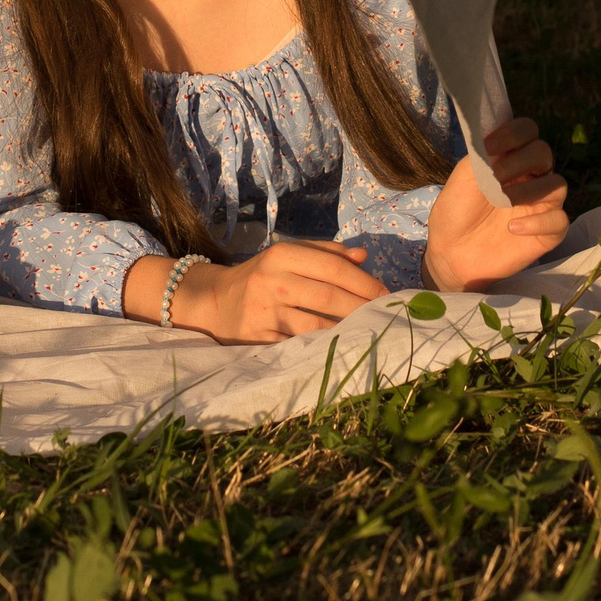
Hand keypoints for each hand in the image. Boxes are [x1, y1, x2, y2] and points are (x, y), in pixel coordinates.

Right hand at [168, 240, 388, 342]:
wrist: (214, 304)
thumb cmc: (260, 278)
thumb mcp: (286, 257)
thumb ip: (323, 253)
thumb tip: (363, 256)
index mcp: (282, 255)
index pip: (332, 267)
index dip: (363, 281)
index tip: (385, 293)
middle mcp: (273, 281)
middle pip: (329, 296)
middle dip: (362, 307)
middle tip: (385, 315)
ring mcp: (266, 312)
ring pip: (318, 324)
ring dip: (348, 329)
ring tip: (370, 331)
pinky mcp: (262, 338)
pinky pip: (302, 344)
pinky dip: (325, 347)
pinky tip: (342, 346)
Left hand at [423, 118, 570, 290]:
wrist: (451, 252)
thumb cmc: (456, 211)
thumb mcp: (463, 177)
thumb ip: (483, 156)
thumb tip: (501, 141)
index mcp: (510, 158)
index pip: (527, 131)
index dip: (514, 133)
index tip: (490, 147)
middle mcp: (530, 177)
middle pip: (544, 153)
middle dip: (521, 161)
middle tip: (496, 178)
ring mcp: (541, 205)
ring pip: (558, 185)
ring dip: (529, 190)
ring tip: (502, 202)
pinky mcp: (547, 233)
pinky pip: (560, 220)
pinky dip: (538, 222)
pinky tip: (513, 228)